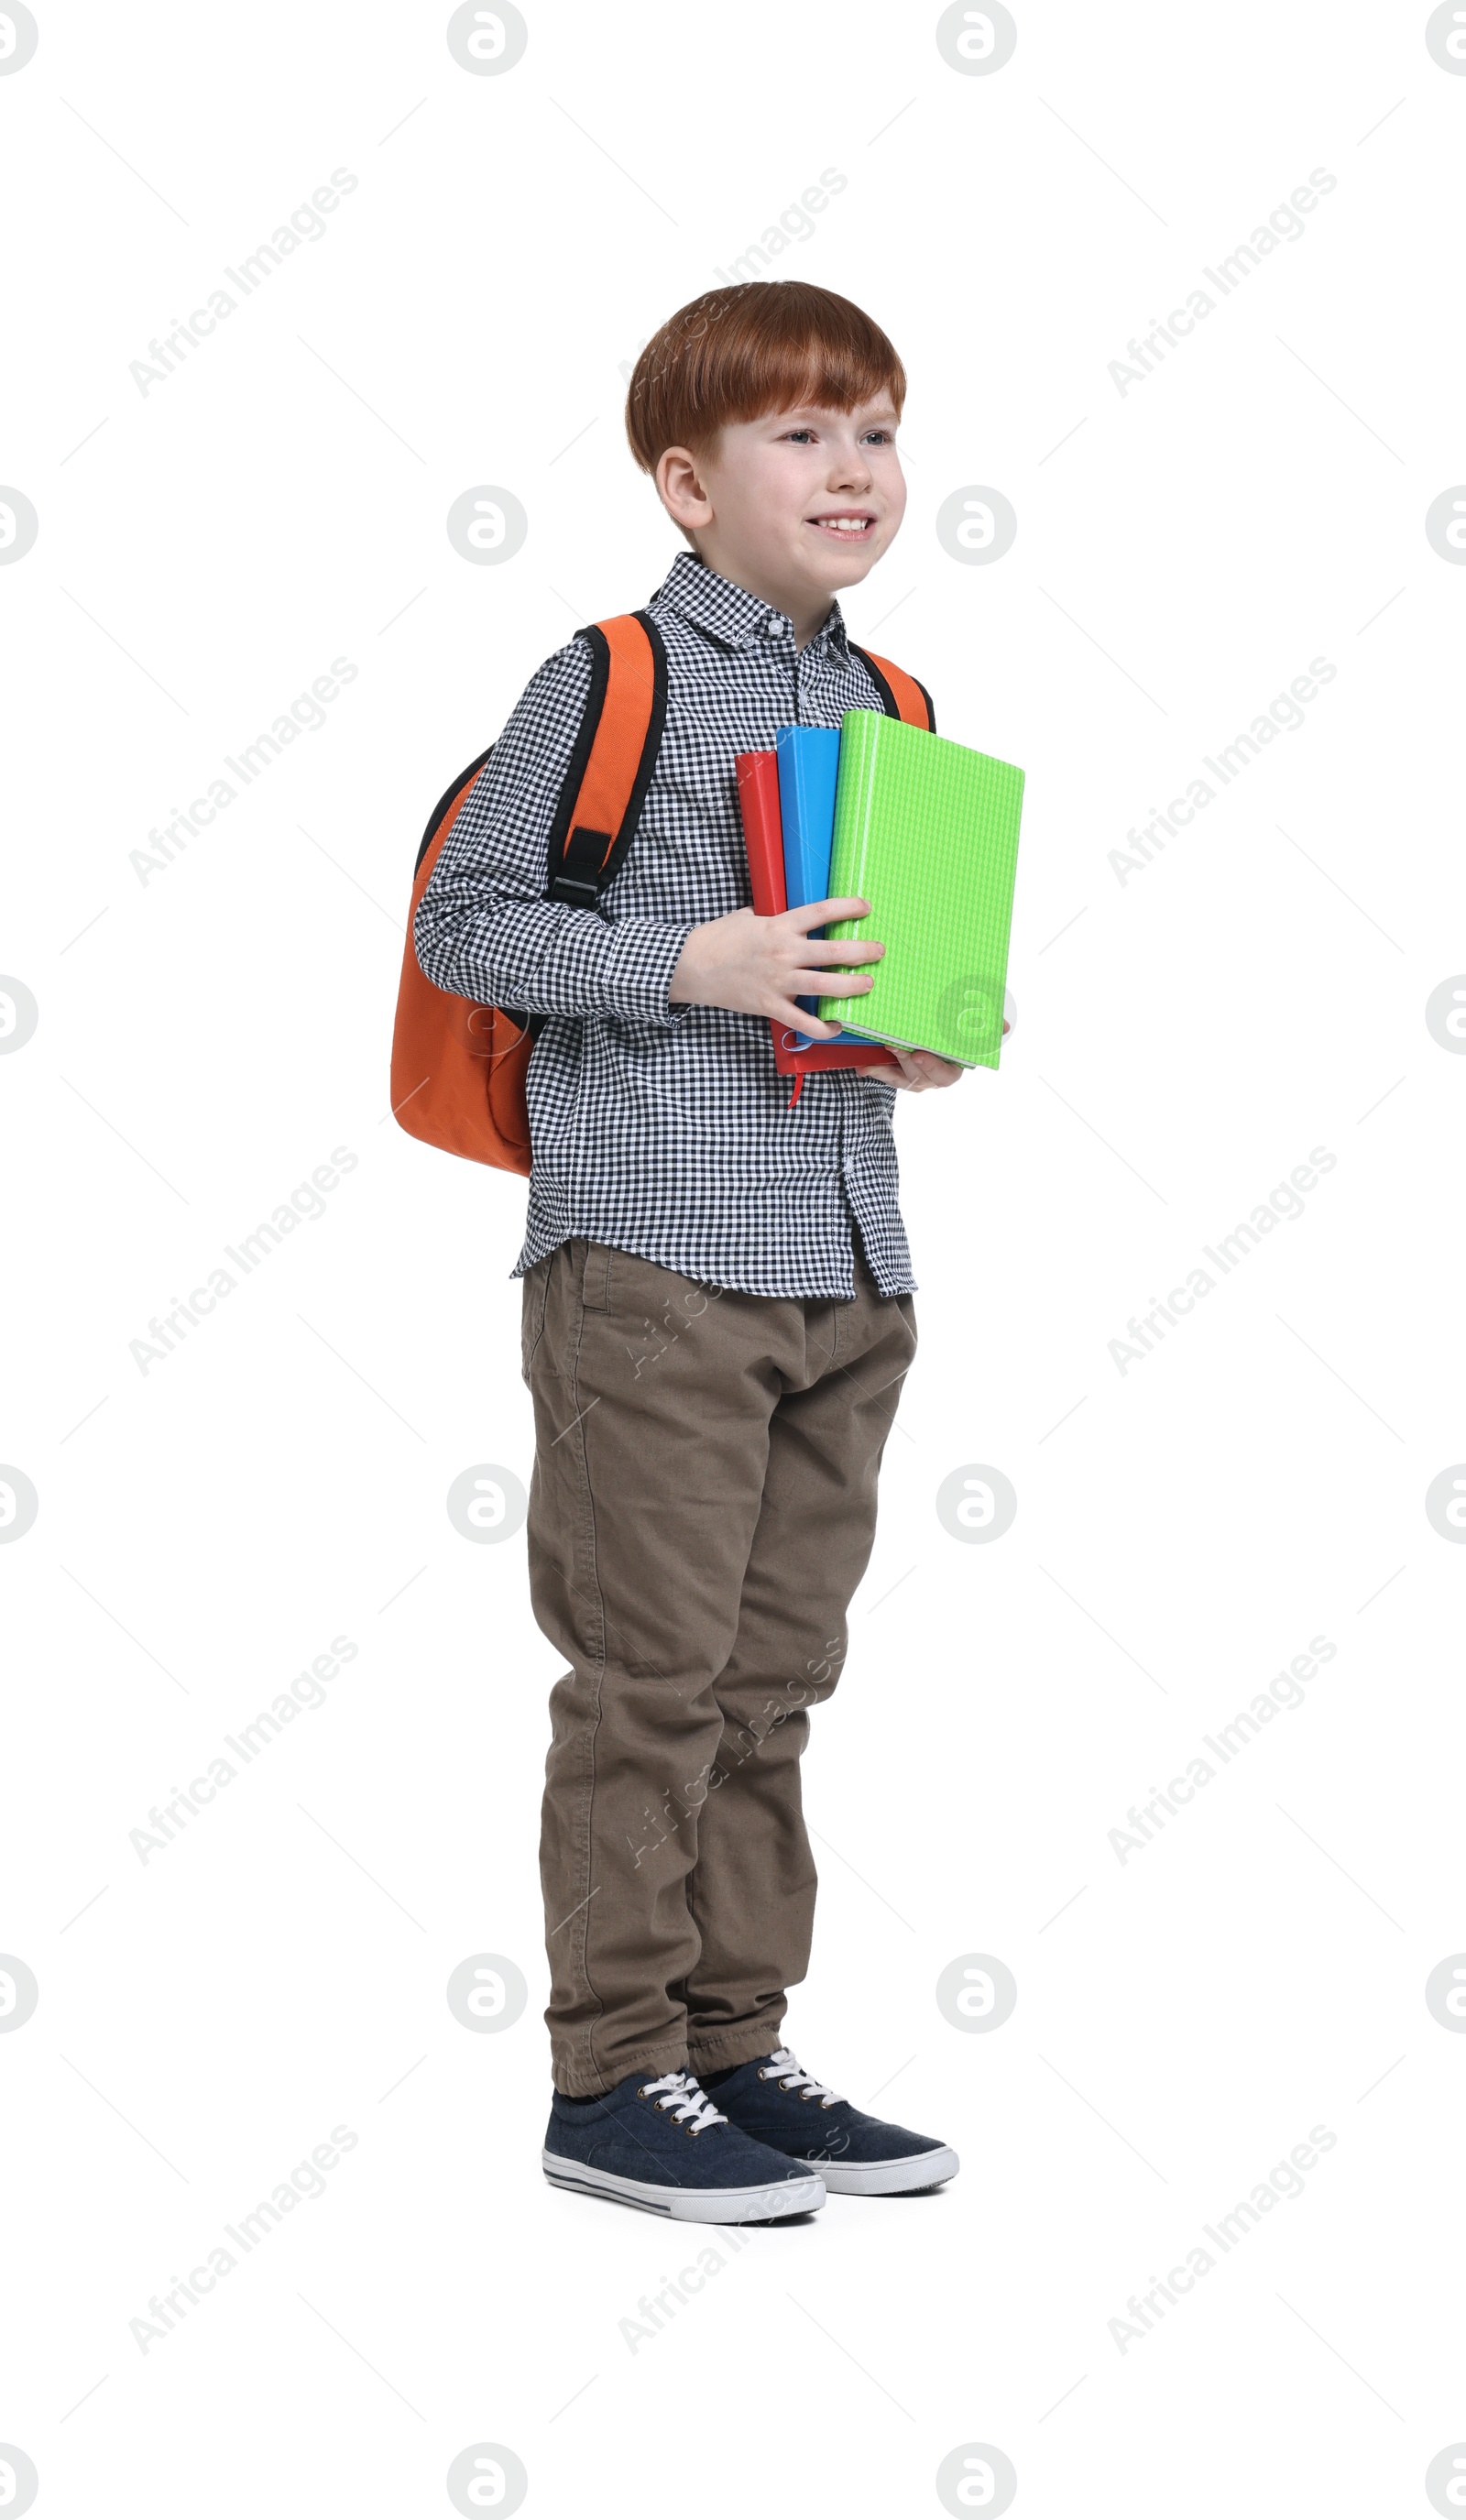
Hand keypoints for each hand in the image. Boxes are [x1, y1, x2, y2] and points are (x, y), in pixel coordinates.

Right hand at [668, 897, 882, 1039]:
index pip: (822, 912)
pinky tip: (836, 1026)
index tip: (866, 907)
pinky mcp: (771, 1006)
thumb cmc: (718, 939)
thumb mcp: (746, 916)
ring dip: (852, 986)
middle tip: (878, 951)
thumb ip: (772, 917)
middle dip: (862, 951)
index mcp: (779, 925)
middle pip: (834, 951)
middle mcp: (784, 952)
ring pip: (826, 985)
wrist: (691, 966)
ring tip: (868, 984)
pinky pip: (804, 1022)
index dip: (848, 907)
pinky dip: (823, 1028)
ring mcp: (779, 981)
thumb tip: (788, 917)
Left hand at [856, 1015, 1008, 1091]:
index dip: (932, 1066)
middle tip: (893, 1045)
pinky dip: (874, 1071)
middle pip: (921, 1076)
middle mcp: (935, 1077)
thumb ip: (985, 1026)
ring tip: (880, 1050)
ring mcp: (917, 1079)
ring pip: (903, 1077)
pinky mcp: (899, 1075)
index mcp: (954, 1067)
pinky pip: (886, 1077)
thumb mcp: (968, 1029)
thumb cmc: (952, 1032)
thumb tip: (1005, 1025)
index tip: (918, 1054)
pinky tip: (862, 1066)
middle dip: (906, 1061)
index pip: (946, 1073)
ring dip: (889, 1066)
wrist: (927, 1035)